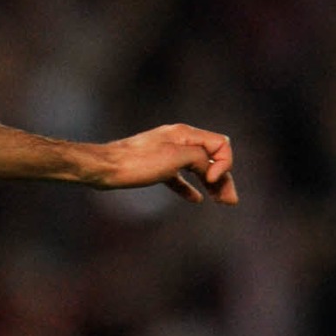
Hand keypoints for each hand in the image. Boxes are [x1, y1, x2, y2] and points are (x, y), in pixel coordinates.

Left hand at [96, 123, 236, 203]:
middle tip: (231, 201)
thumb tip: (208, 167)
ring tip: (221, 201)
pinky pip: (178, 177)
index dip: (223, 163)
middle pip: (211, 159)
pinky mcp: (154, 168)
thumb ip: (199, 158)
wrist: (104, 168)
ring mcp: (166, 154)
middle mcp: (178, 141)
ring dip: (210, 185)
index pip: (221, 144)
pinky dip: (188, 187)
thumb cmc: (138, 162)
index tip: (209, 179)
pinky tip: (195, 199)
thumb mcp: (176, 157)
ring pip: (196, 169)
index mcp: (185, 134)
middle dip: (223, 179)